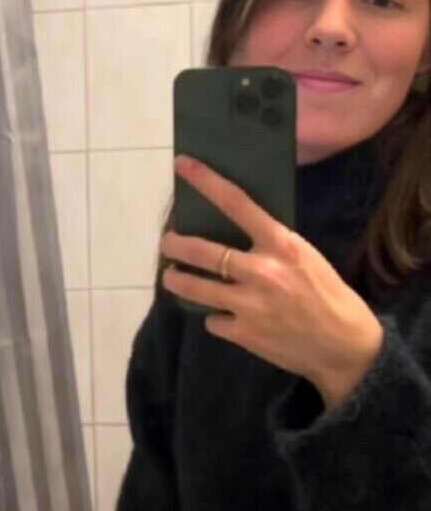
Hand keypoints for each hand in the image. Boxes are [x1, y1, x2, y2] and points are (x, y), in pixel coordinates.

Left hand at [159, 155, 383, 395]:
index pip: (236, 203)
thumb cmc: (326, 293)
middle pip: (200, 250)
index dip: (205, 182)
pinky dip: (215, 317)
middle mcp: (261, 270)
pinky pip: (212, 319)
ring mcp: (248, 304)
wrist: (343, 344)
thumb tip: (232, 229)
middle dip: (174, 244)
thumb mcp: (304, 256)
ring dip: (176, 279)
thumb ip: (270, 243)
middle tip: (167, 242)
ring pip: (193, 286)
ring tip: (172, 276)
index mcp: (281, 244)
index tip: (182, 166)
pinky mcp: (242, 333)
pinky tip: (226, 317)